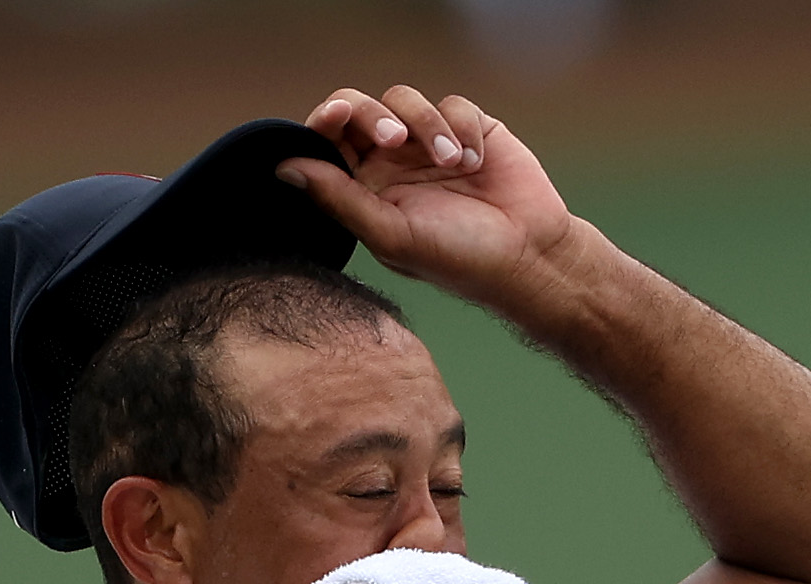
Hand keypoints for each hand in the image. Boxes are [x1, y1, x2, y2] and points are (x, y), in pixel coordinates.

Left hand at [284, 86, 579, 311]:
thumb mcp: (390, 233)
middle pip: (361, 108)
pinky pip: (452, 104)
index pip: (329, 141)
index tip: (335, 118)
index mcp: (362, 187)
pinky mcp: (468, 128)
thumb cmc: (455, 257)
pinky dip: (461, 127)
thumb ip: (338, 198)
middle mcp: (390, 162)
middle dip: (373, 116)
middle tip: (393, 140)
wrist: (526, 254)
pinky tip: (473, 161)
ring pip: (405, 99)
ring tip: (451, 164)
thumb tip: (284, 168)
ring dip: (426, 125)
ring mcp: (428, 143)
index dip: (325, 121)